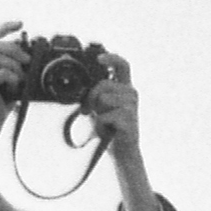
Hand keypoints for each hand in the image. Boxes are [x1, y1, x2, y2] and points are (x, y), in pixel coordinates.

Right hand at [0, 20, 33, 129]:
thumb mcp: (5, 85)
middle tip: (27, 60)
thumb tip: (29, 57)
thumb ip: (12, 70)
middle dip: (14, 48)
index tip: (20, 24)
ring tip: (20, 78)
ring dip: (14, 66)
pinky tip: (14, 87)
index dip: (4, 27)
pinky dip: (12, 77)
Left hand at [82, 64, 158, 210]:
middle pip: (104, 84)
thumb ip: (95, 93)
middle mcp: (131, 94)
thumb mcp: (99, 107)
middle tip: (88, 111)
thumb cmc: (109, 129)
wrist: (121, 153)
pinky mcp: (130, 121)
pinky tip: (107, 132)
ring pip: (103, 99)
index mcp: (124, 88)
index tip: (99, 58)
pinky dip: (100, 126)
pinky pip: (104, 116)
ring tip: (102, 124)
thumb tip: (78, 84)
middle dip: (91, 97)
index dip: (112, 58)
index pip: (123, 65)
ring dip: (96, 113)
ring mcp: (132, 107)